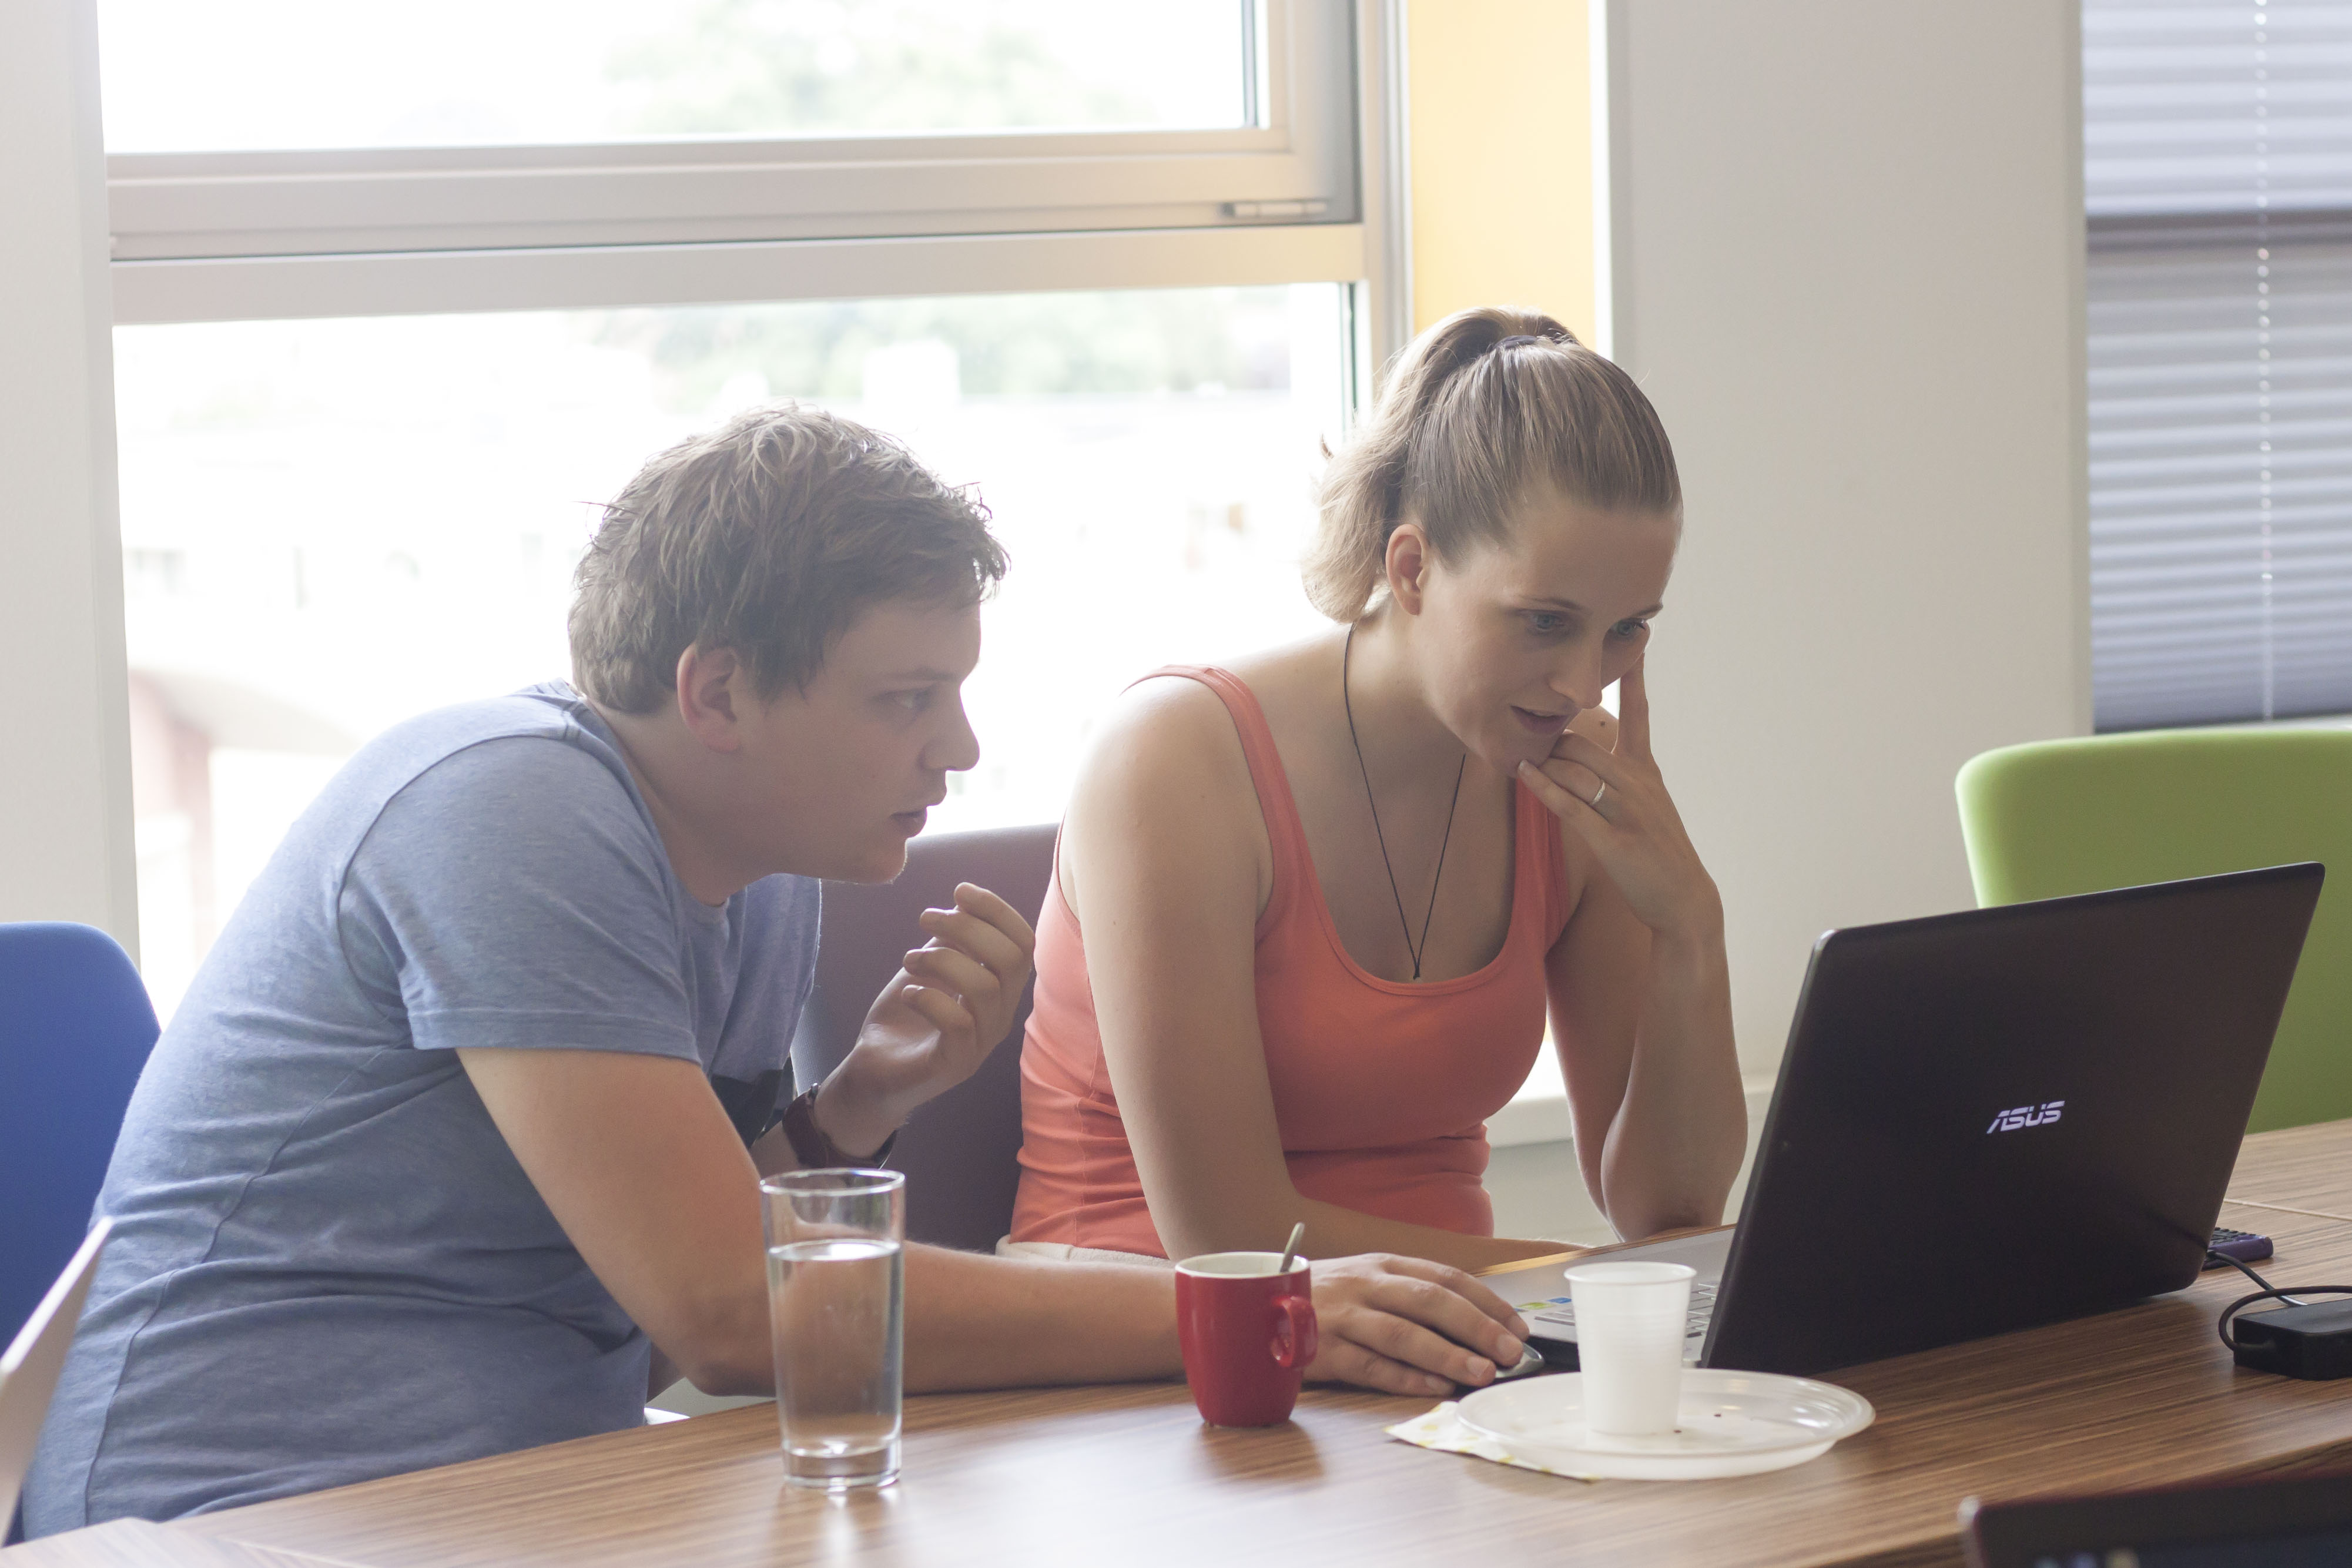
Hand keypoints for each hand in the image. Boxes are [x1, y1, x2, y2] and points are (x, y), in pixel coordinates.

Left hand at [815, 883, 1036, 1156]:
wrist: (873, 1073)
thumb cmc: (906, 1017)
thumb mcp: (929, 968)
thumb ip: (951, 940)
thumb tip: (963, 901)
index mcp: (1001, 989)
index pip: (1023, 943)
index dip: (997, 910)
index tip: (959, 891)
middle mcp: (1001, 1015)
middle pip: (1010, 958)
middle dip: (967, 927)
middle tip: (925, 918)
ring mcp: (982, 1043)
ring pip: (984, 986)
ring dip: (940, 960)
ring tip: (908, 959)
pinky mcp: (957, 1063)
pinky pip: (958, 1022)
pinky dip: (928, 997)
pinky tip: (907, 993)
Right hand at [1302, 1254, 1530, 1396]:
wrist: (1254, 1305)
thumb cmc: (1324, 1298)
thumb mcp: (1367, 1281)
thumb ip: (1411, 1296)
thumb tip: (1474, 1327)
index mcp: (1382, 1264)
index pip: (1445, 1277)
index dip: (1486, 1301)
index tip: (1517, 1326)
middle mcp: (1365, 1285)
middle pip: (1430, 1301)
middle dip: (1477, 1326)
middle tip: (1510, 1352)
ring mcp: (1343, 1317)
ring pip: (1404, 1334)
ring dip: (1448, 1355)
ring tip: (1482, 1374)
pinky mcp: (1323, 1350)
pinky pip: (1371, 1366)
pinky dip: (1407, 1379)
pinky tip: (1436, 1390)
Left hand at [1516, 658, 1721, 941]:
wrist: (1684, 898)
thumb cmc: (1659, 851)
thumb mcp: (1648, 803)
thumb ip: (1623, 775)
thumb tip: (1586, 753)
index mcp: (1646, 772)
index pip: (1638, 714)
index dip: (1633, 678)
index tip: (1632, 643)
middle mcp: (1638, 784)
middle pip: (1585, 740)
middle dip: (1551, 735)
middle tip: (1522, 732)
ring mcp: (1628, 811)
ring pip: (1576, 769)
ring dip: (1544, 761)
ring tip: (1517, 754)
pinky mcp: (1615, 840)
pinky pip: (1572, 806)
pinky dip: (1545, 788)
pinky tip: (1525, 775)